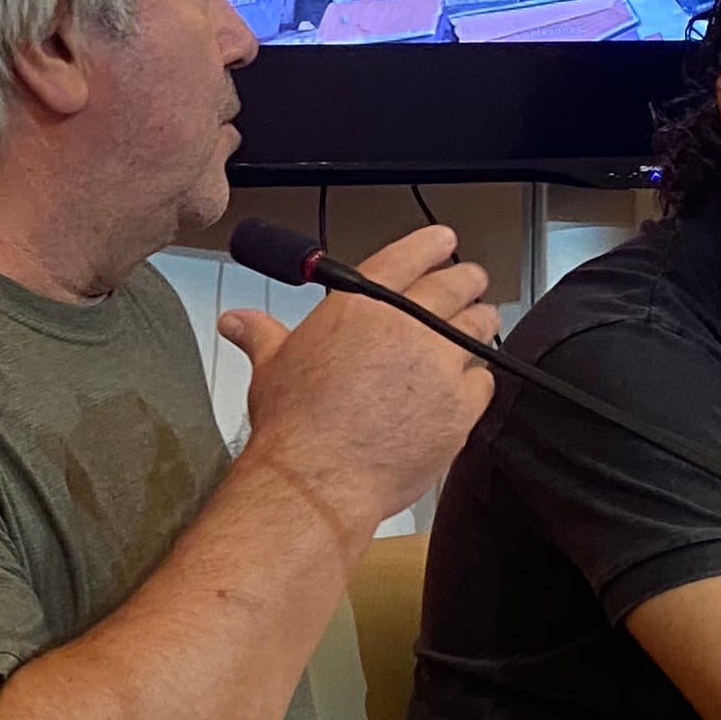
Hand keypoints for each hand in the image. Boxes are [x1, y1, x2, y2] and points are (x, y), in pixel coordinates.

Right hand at [217, 224, 493, 550]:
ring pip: (479, 329)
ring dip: (481, 324)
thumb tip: (237, 322)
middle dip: (468, 281)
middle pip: (456, 286)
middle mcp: (406, 326)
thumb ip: (262, 334)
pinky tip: (466, 387)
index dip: (432, 244)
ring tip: (479, 325)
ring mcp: (438, 366)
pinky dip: (477, 382)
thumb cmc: (294, 425)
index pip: (409, 256)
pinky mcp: (460, 407)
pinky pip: (483, 383)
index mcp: (360, 306)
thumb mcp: (272, 366)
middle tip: (471, 283)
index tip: (445, 241)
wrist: (319, 478)